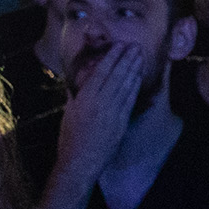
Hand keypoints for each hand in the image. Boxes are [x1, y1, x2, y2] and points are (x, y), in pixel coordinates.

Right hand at [56, 41, 147, 180]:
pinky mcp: (121, 122)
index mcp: (85, 99)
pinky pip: (130, 100)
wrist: (80, 164)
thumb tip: (78, 82)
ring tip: (139, 56)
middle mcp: (101, 103)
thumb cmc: (69, 139)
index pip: (101, 72)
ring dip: (134, 69)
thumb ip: (75, 95)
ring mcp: (113, 113)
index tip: (119, 45)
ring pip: (126, 86)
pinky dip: (135, 86)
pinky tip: (139, 77)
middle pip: (117, 76)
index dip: (112, 57)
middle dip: (127, 59)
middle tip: (135, 46)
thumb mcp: (69, 113)